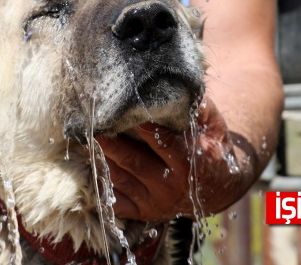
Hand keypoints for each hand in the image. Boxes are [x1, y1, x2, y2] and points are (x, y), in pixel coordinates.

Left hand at [96, 98, 240, 221]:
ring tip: (81, 137)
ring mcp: (155, 200)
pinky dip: (99, 184)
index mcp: (189, 160)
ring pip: (119, 177)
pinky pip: (115, 201)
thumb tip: (181, 87)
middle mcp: (171, 184)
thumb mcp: (215, 126)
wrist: (219, 188)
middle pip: (132, 159)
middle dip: (108, 140)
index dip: (139, 123)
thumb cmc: (212, 148)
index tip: (120, 106)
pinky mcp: (144, 212)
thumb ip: (200, 108)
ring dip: (99, 157)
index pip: (159, 139)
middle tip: (89, 121)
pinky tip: (88, 164)